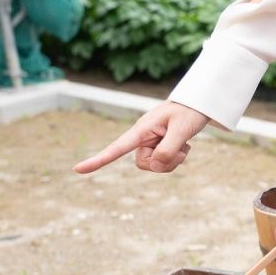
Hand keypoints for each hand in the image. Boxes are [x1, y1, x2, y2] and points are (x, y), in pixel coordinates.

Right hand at [73, 100, 208, 173]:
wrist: (197, 104)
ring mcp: (151, 142)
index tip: (77, 170)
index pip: (116, 148)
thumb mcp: (182, 130)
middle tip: (181, 151)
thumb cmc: (188, 112)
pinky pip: (164, 163)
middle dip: (163, 163)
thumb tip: (154, 165)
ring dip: (173, 161)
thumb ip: (168, 149)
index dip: (98, 160)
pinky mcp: (159, 146)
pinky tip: (185, 145)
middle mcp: (142, 137)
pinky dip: (177, 158)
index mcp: (141, 130)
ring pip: (155, 165)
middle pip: (143, 163)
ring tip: (184, 146)